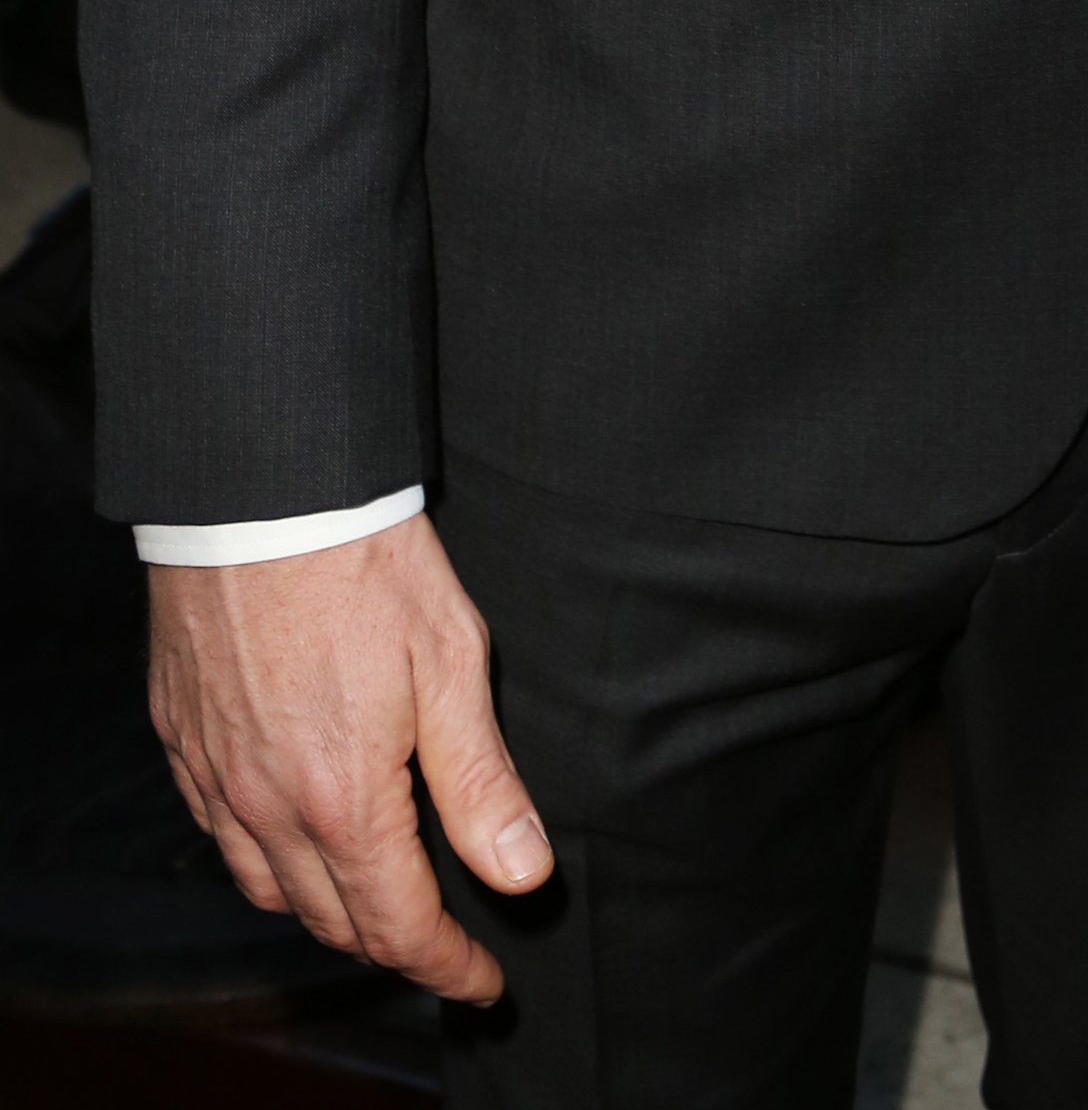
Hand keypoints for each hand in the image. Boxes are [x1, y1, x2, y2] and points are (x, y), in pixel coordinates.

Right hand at [148, 514, 550, 1001]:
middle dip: (392, 945)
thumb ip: (481, 781)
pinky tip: (293, 833)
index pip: (396, 923)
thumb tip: (522, 874)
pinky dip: (264, 858)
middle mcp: (265, 805)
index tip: (482, 980)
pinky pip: (220, 834)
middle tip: (442, 943)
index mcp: (342, 798)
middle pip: (330, 920)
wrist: (260, 490)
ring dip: (325, 909)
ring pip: (267, 887)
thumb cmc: (362, 562)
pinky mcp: (182, 737)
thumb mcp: (451, 662)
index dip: (445, 965)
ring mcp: (213, 774)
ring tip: (375, 898)